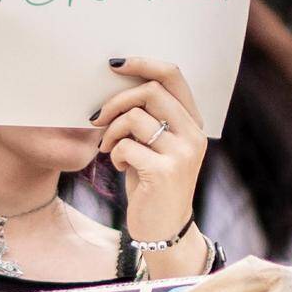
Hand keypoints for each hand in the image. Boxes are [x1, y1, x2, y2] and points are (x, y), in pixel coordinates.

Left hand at [96, 55, 209, 240]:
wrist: (163, 228)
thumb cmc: (152, 181)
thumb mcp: (155, 144)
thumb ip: (149, 116)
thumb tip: (118, 82)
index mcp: (193, 122)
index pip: (173, 75)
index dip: (142, 63)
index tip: (113, 65)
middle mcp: (194, 134)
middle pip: (151, 91)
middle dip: (116, 101)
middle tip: (97, 118)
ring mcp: (182, 153)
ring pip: (135, 117)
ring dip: (111, 131)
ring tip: (109, 148)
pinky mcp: (165, 172)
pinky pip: (127, 145)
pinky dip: (115, 153)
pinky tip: (120, 166)